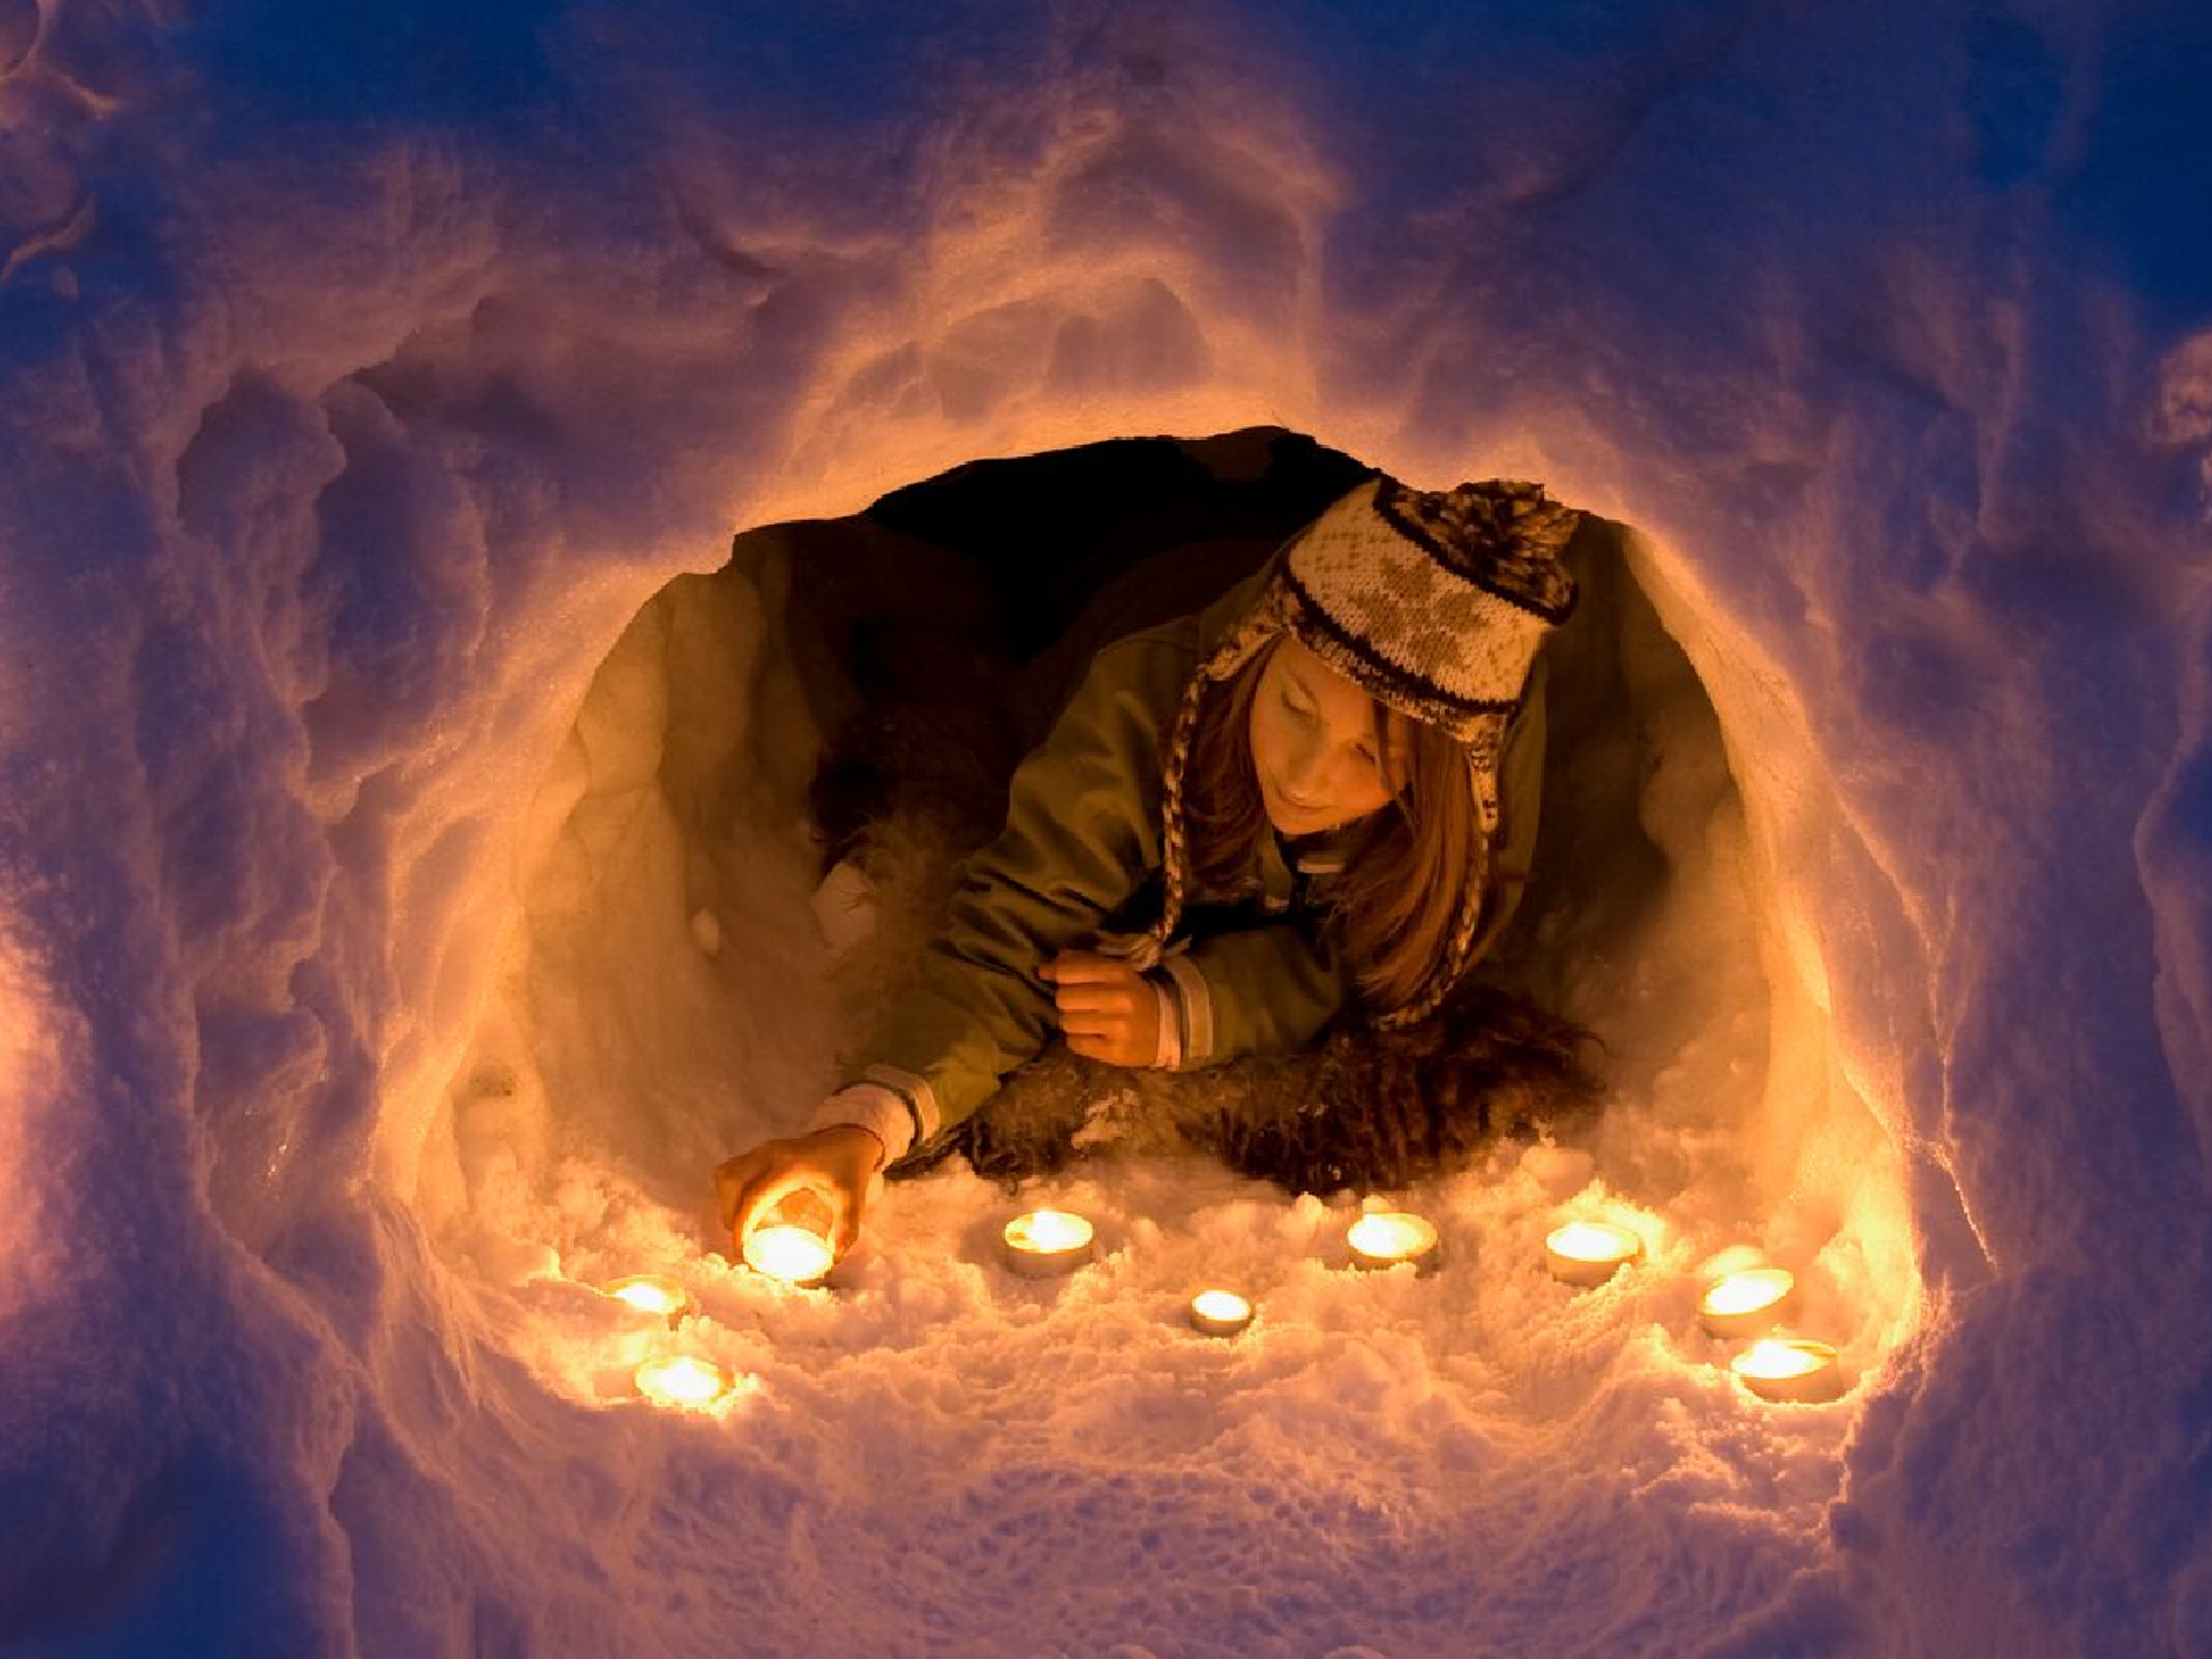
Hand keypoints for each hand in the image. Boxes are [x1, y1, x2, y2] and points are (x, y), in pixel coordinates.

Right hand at [714, 1125, 885, 1262]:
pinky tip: (748, 1206)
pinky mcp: (761, 1152)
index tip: (742, 1250)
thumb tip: (836, 1257)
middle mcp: (770, 1154)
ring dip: (726, 1201)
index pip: (754, 1196)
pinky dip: (732, 1191)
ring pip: (726, 1174)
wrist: (851, 1136)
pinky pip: (733, 1170)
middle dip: (729, 1214)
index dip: (742, 1225)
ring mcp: (763, 1150)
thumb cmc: (851, 1166)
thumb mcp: (853, 1196)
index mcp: (789, 1166)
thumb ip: (846, 1226)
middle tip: (741, 1239)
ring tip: (740, 1224)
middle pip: (730, 1182)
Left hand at [1040, 950, 1160, 1067]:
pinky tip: (1090, 1035)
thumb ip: (1081, 963)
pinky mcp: (1116, 1052)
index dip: (1054, 972)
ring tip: (1085, 1020)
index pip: (1069, 971)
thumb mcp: (1114, 972)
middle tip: (1077, 1003)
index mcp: (1118, 973)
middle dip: (1065, 1000)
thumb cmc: (1131, 995)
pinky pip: (1075, 1043)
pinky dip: (1076, 1039)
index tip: (1048, 975)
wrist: (1166, 1026)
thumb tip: (1045, 968)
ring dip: (1071, 1021)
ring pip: (1067, 1022)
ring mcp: (1118, 1027)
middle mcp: (1119, 998)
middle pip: (1064, 998)